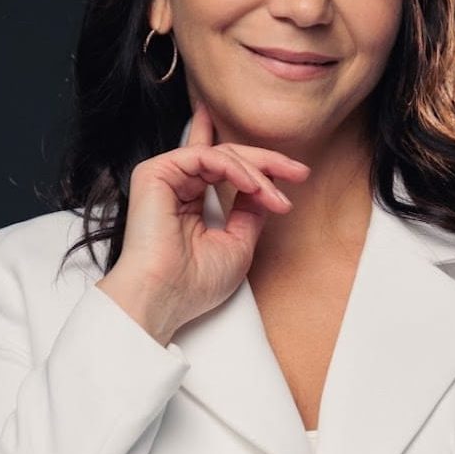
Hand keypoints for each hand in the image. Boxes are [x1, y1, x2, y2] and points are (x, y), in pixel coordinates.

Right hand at [97, 99, 309, 343]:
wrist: (163, 299)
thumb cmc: (194, 284)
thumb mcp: (238, 244)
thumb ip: (250, 212)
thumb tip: (264, 188)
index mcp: (191, 202)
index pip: (228, 171)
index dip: (264, 169)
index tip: (299, 177)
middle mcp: (178, 186)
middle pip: (228, 157)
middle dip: (268, 161)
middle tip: (299, 171)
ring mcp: (166, 178)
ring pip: (221, 154)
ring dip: (255, 171)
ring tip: (274, 195)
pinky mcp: (155, 173)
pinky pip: (204, 156)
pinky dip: (233, 167)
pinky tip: (252, 186)